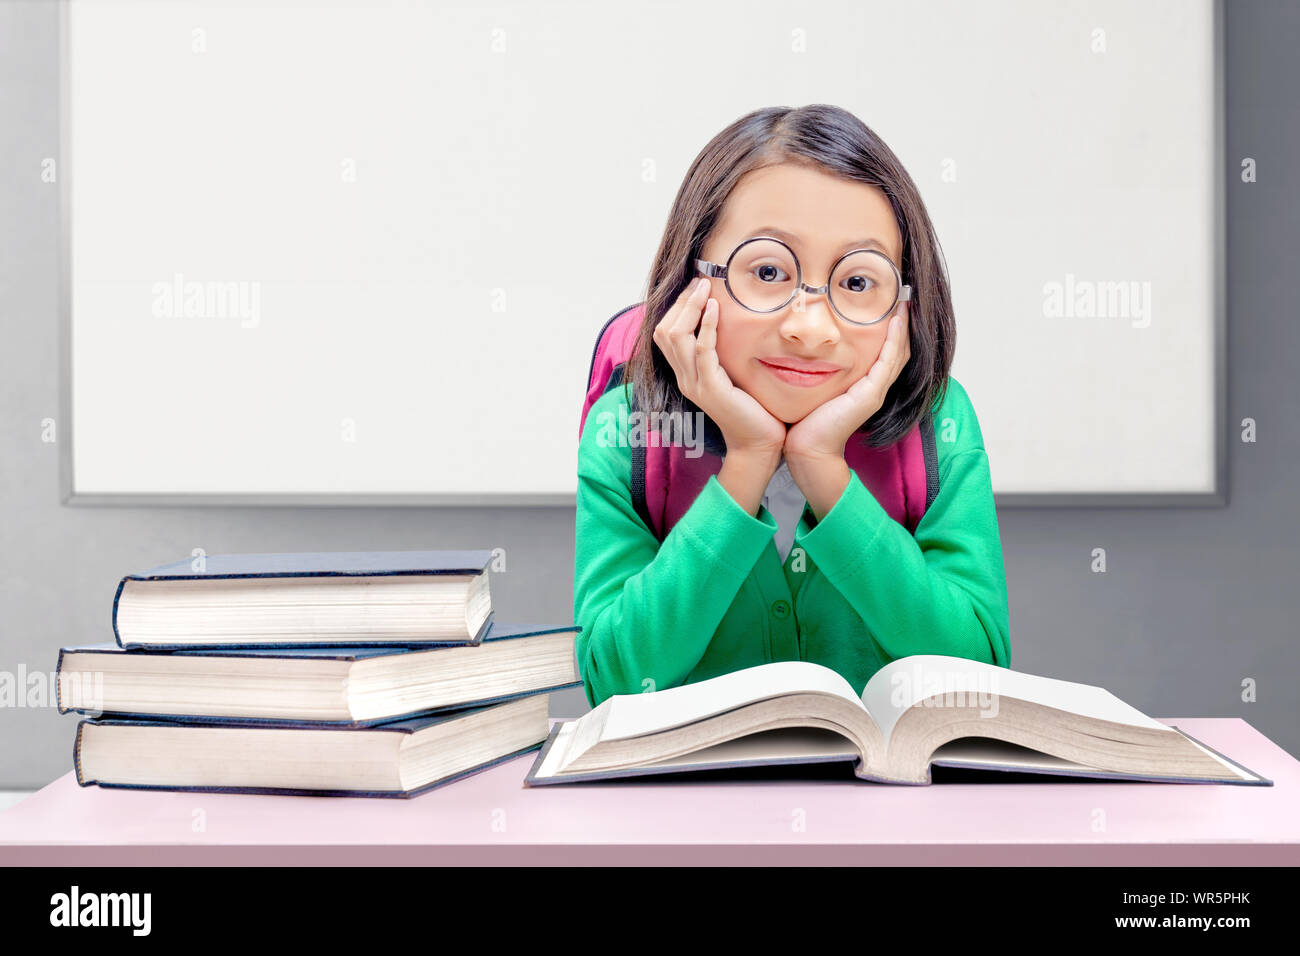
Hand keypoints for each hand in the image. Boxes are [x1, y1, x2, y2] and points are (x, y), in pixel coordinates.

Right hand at [653, 276, 787, 457]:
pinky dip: (705, 325)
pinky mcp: (711, 389)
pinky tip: (715, 308)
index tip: (697, 287)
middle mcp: (684, 378)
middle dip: (681, 302)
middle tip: (701, 281)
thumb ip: (724, 353)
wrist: (758, 444)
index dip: (678, 307)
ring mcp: (694, 384)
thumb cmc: (753, 409)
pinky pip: (701, 351)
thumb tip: (728, 323)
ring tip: (705, 287)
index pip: (666, 333)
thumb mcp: (732, 374)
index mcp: (686, 374)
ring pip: (676, 337)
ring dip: (690, 307)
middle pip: (665, 331)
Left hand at [785, 301, 910, 462]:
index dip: (891, 327)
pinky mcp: (871, 395)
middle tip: (902, 294)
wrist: (807, 448)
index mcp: (864, 384)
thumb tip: (806, 345)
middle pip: (898, 348)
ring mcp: (875, 390)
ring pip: (898, 351)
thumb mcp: (816, 385)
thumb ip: (818, 367)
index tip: (889, 302)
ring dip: (902, 325)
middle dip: (901, 322)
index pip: (885, 350)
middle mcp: (874, 386)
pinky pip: (888, 361)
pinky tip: (895, 321)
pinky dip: (894, 340)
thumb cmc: (805, 420)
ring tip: (904, 301)